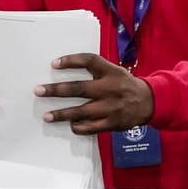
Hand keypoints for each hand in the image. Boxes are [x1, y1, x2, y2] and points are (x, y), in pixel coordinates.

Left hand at [36, 53, 154, 134]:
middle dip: (56, 90)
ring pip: (81, 112)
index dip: (71, 61)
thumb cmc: (125, 85)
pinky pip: (90, 127)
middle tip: (39, 91)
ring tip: (47, 116)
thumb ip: (96, 69)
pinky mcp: (112, 123)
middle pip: (79, 88)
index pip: (89, 61)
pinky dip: (78, 126)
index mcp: (111, 72)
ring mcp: (110, 108)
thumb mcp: (115, 71)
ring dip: (62, 114)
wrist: (149, 102)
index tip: (54, 64)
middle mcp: (110, 89)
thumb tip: (65, 68)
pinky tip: (70, 125)